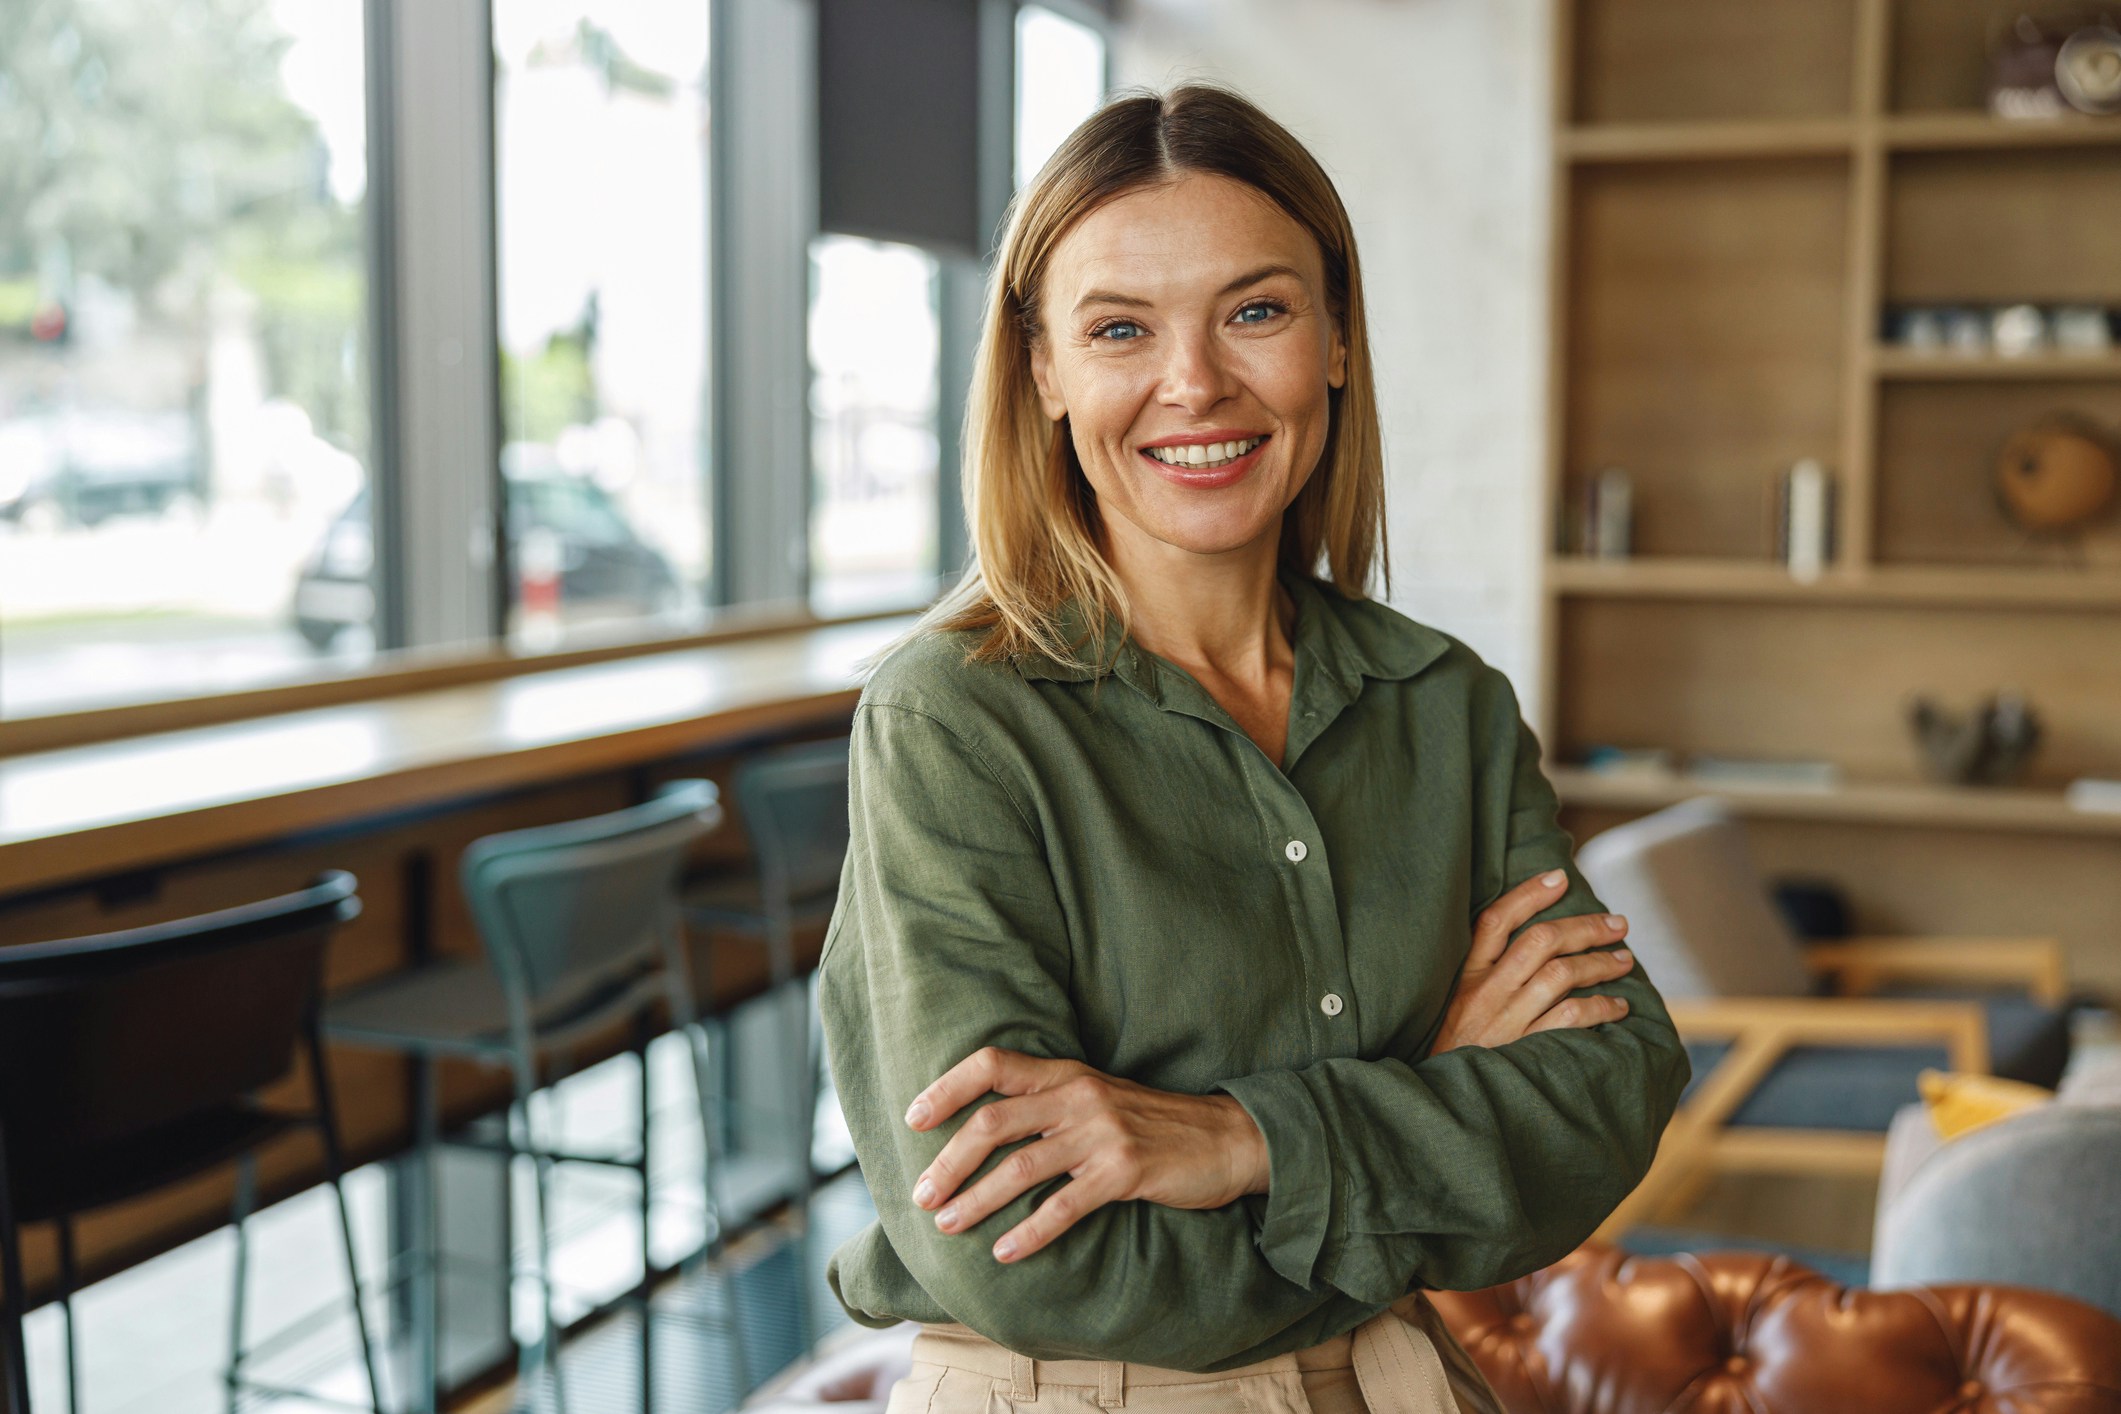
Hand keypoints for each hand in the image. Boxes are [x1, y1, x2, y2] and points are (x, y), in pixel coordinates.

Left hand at [900, 1048, 1267, 1263]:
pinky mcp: (1125, 1172)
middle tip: (922, 1195)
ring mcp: (1102, 1133)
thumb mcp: (1097, 1097)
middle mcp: (1079, 1096)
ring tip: (948, 1225)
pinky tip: (1006, 1252)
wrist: (1227, 1138)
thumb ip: (1048, 1104)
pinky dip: (1029, 1231)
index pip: (993, 1063)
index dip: (947, 1087)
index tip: (914, 1118)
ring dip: (977, 1200)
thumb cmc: (1152, 1124)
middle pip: (994, 1121)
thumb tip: (982, 1132)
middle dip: (949, 1160)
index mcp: (1066, 1074)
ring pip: (1021, 1166)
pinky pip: (1064, 1205)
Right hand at [1431, 867, 1634, 1054]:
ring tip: (1624, 960)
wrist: (1442, 1100)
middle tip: (1617, 923)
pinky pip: (1571, 1019)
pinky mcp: (1524, 1051)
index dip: (1529, 894)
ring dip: (1601, 964)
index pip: (1496, 920)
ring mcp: (1506, 1021)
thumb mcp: (1455, 1003)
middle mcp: (1485, 992)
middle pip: (1541, 941)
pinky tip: (1618, 1006)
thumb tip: (1536, 942)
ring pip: (1561, 975)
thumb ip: (1485, 974)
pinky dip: (1601, 1008)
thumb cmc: (1454, 1047)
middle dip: (1586, 926)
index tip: (1560, 878)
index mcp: (1466, 974)